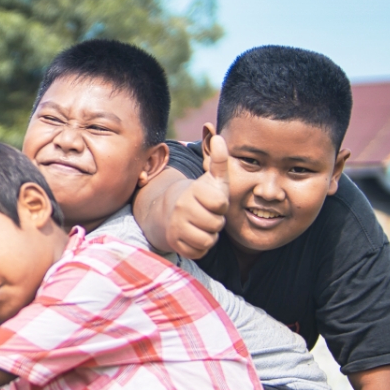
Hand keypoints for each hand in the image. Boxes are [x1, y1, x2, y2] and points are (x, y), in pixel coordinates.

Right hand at [167, 130, 229, 257]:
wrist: (168, 213)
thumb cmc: (199, 196)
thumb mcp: (212, 179)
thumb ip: (219, 160)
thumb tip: (220, 137)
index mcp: (193, 191)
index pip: (220, 204)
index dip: (221, 204)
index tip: (212, 201)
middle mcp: (182, 209)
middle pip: (216, 224)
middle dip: (215, 222)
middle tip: (206, 215)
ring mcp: (176, 227)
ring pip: (207, 240)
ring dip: (208, 235)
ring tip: (201, 226)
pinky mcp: (174, 243)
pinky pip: (198, 251)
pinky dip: (199, 247)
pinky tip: (193, 236)